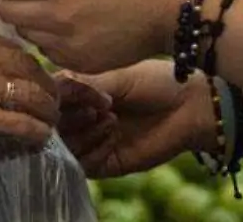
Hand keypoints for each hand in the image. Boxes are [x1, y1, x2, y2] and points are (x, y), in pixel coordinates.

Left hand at [0, 0, 184, 73]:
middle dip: (12, 1)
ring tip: (57, 10)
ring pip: (24, 33)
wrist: (167, 13)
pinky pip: (46, 52)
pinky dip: (50, 40)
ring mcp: (67, 44)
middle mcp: (59, 16)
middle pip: (6, 11)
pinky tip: (72, 28)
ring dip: (30, 21)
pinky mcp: (78, 64)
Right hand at [0, 20, 58, 149]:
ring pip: (29, 93)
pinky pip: (17, 122)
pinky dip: (34, 131)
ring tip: (49, 120)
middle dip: (45, 85)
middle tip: (50, 100)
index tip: (35, 77)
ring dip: (45, 110)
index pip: (12, 45)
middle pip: (27, 66)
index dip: (29, 64)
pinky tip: (39, 136)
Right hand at [59, 61, 213, 178]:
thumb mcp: (116, 76)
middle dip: (70, 117)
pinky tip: (114, 135)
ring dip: (84, 133)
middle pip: (54, 127)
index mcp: (82, 94)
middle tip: (94, 109)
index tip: (72, 93)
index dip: (56, 98)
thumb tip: (52, 88)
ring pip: (67, 148)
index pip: (52, 101)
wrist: (190, 107)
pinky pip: (85, 165)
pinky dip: (95, 150)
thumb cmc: (155, 82)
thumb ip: (82, 84)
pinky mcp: (108, 163)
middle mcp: (83, 118)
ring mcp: (94, 142)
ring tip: (110, 119)